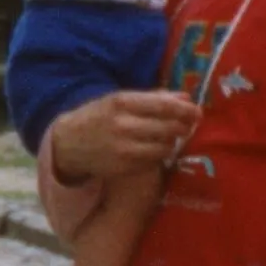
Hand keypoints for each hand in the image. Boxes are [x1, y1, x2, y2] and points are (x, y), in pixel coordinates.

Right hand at [39, 88, 198, 191]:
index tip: (197, 113)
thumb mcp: (120, 100)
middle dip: (182, 127)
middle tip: (187, 126)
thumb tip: (185, 98)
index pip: (164, 106)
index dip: (185, 111)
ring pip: (164, 147)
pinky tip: (153, 149)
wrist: (68, 143)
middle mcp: (124, 125)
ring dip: (171, 142)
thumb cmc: (98, 117)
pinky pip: (153, 161)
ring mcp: (124, 148)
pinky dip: (158, 155)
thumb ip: (153, 98)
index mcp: (123, 102)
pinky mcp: (125, 167)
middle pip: (168, 128)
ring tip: (168, 138)